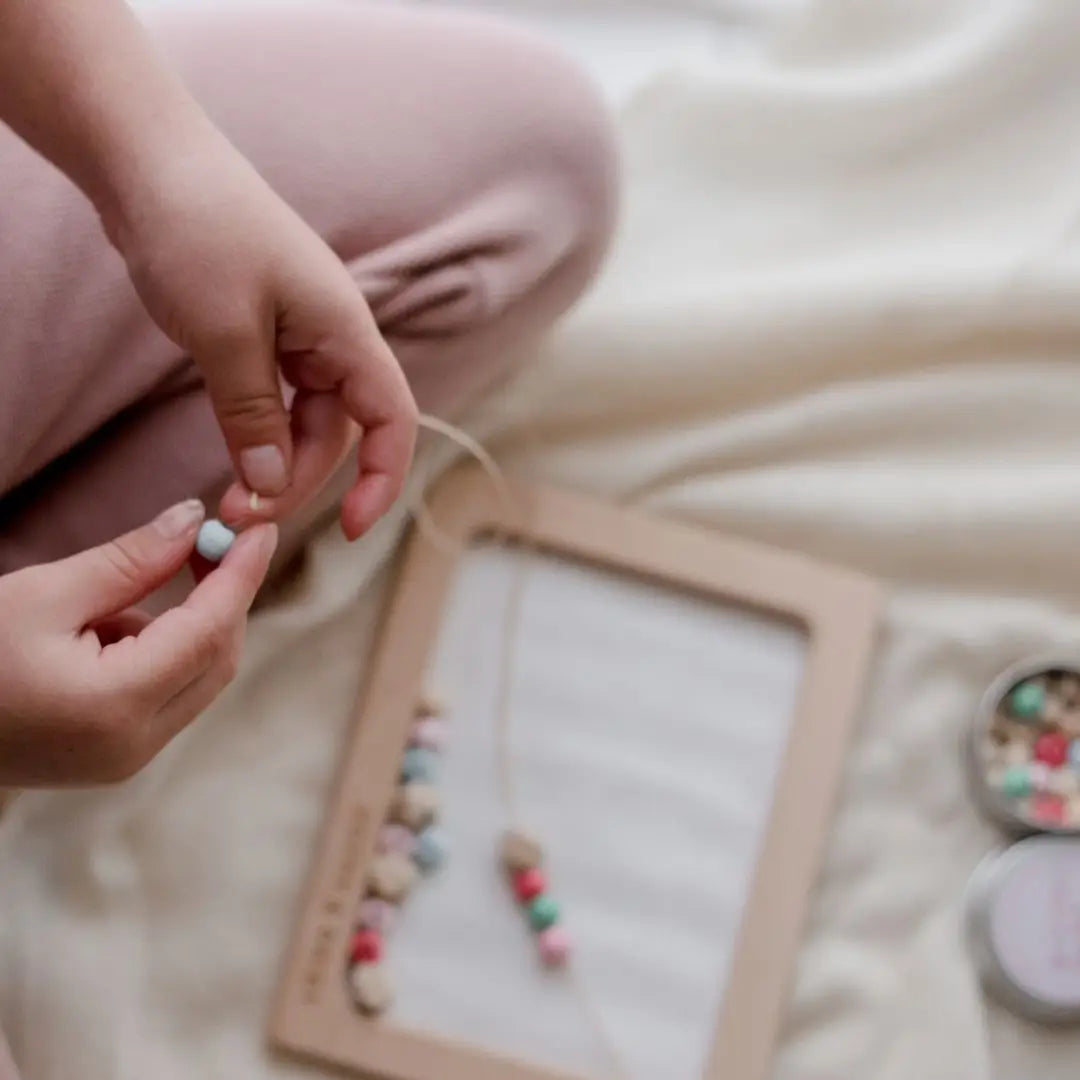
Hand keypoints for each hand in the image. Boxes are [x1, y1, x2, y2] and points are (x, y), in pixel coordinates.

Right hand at [0, 500, 276, 785]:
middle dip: (222, 596)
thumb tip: (194, 519)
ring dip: (187, 623)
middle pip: (217, 659)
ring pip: (198, 677)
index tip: (262, 527)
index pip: (211, 631)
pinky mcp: (114, 758)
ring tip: (117, 591)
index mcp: (117, 707)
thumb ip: (129, 560)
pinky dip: (162, 649)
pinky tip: (108, 627)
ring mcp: (126, 760)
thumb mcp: (42, 594)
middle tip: (211, 539)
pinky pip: (168, 693)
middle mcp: (134, 746)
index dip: (242, 575)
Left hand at [105, 125, 417, 539]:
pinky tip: (232, 451)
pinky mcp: (267, 332)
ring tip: (228, 495)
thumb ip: (254, 416)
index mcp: (346, 332)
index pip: (392, 420)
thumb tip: (271, 485)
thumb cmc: (197, 231)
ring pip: (305, 420)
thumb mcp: (224, 335)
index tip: (354, 531)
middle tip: (240, 513)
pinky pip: (276, 397)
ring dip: (273, 462)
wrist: (150, 160)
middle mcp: (334, 337)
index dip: (383, 480)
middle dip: (298, 480)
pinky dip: (257, 431)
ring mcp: (301, 334)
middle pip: (340, 431)